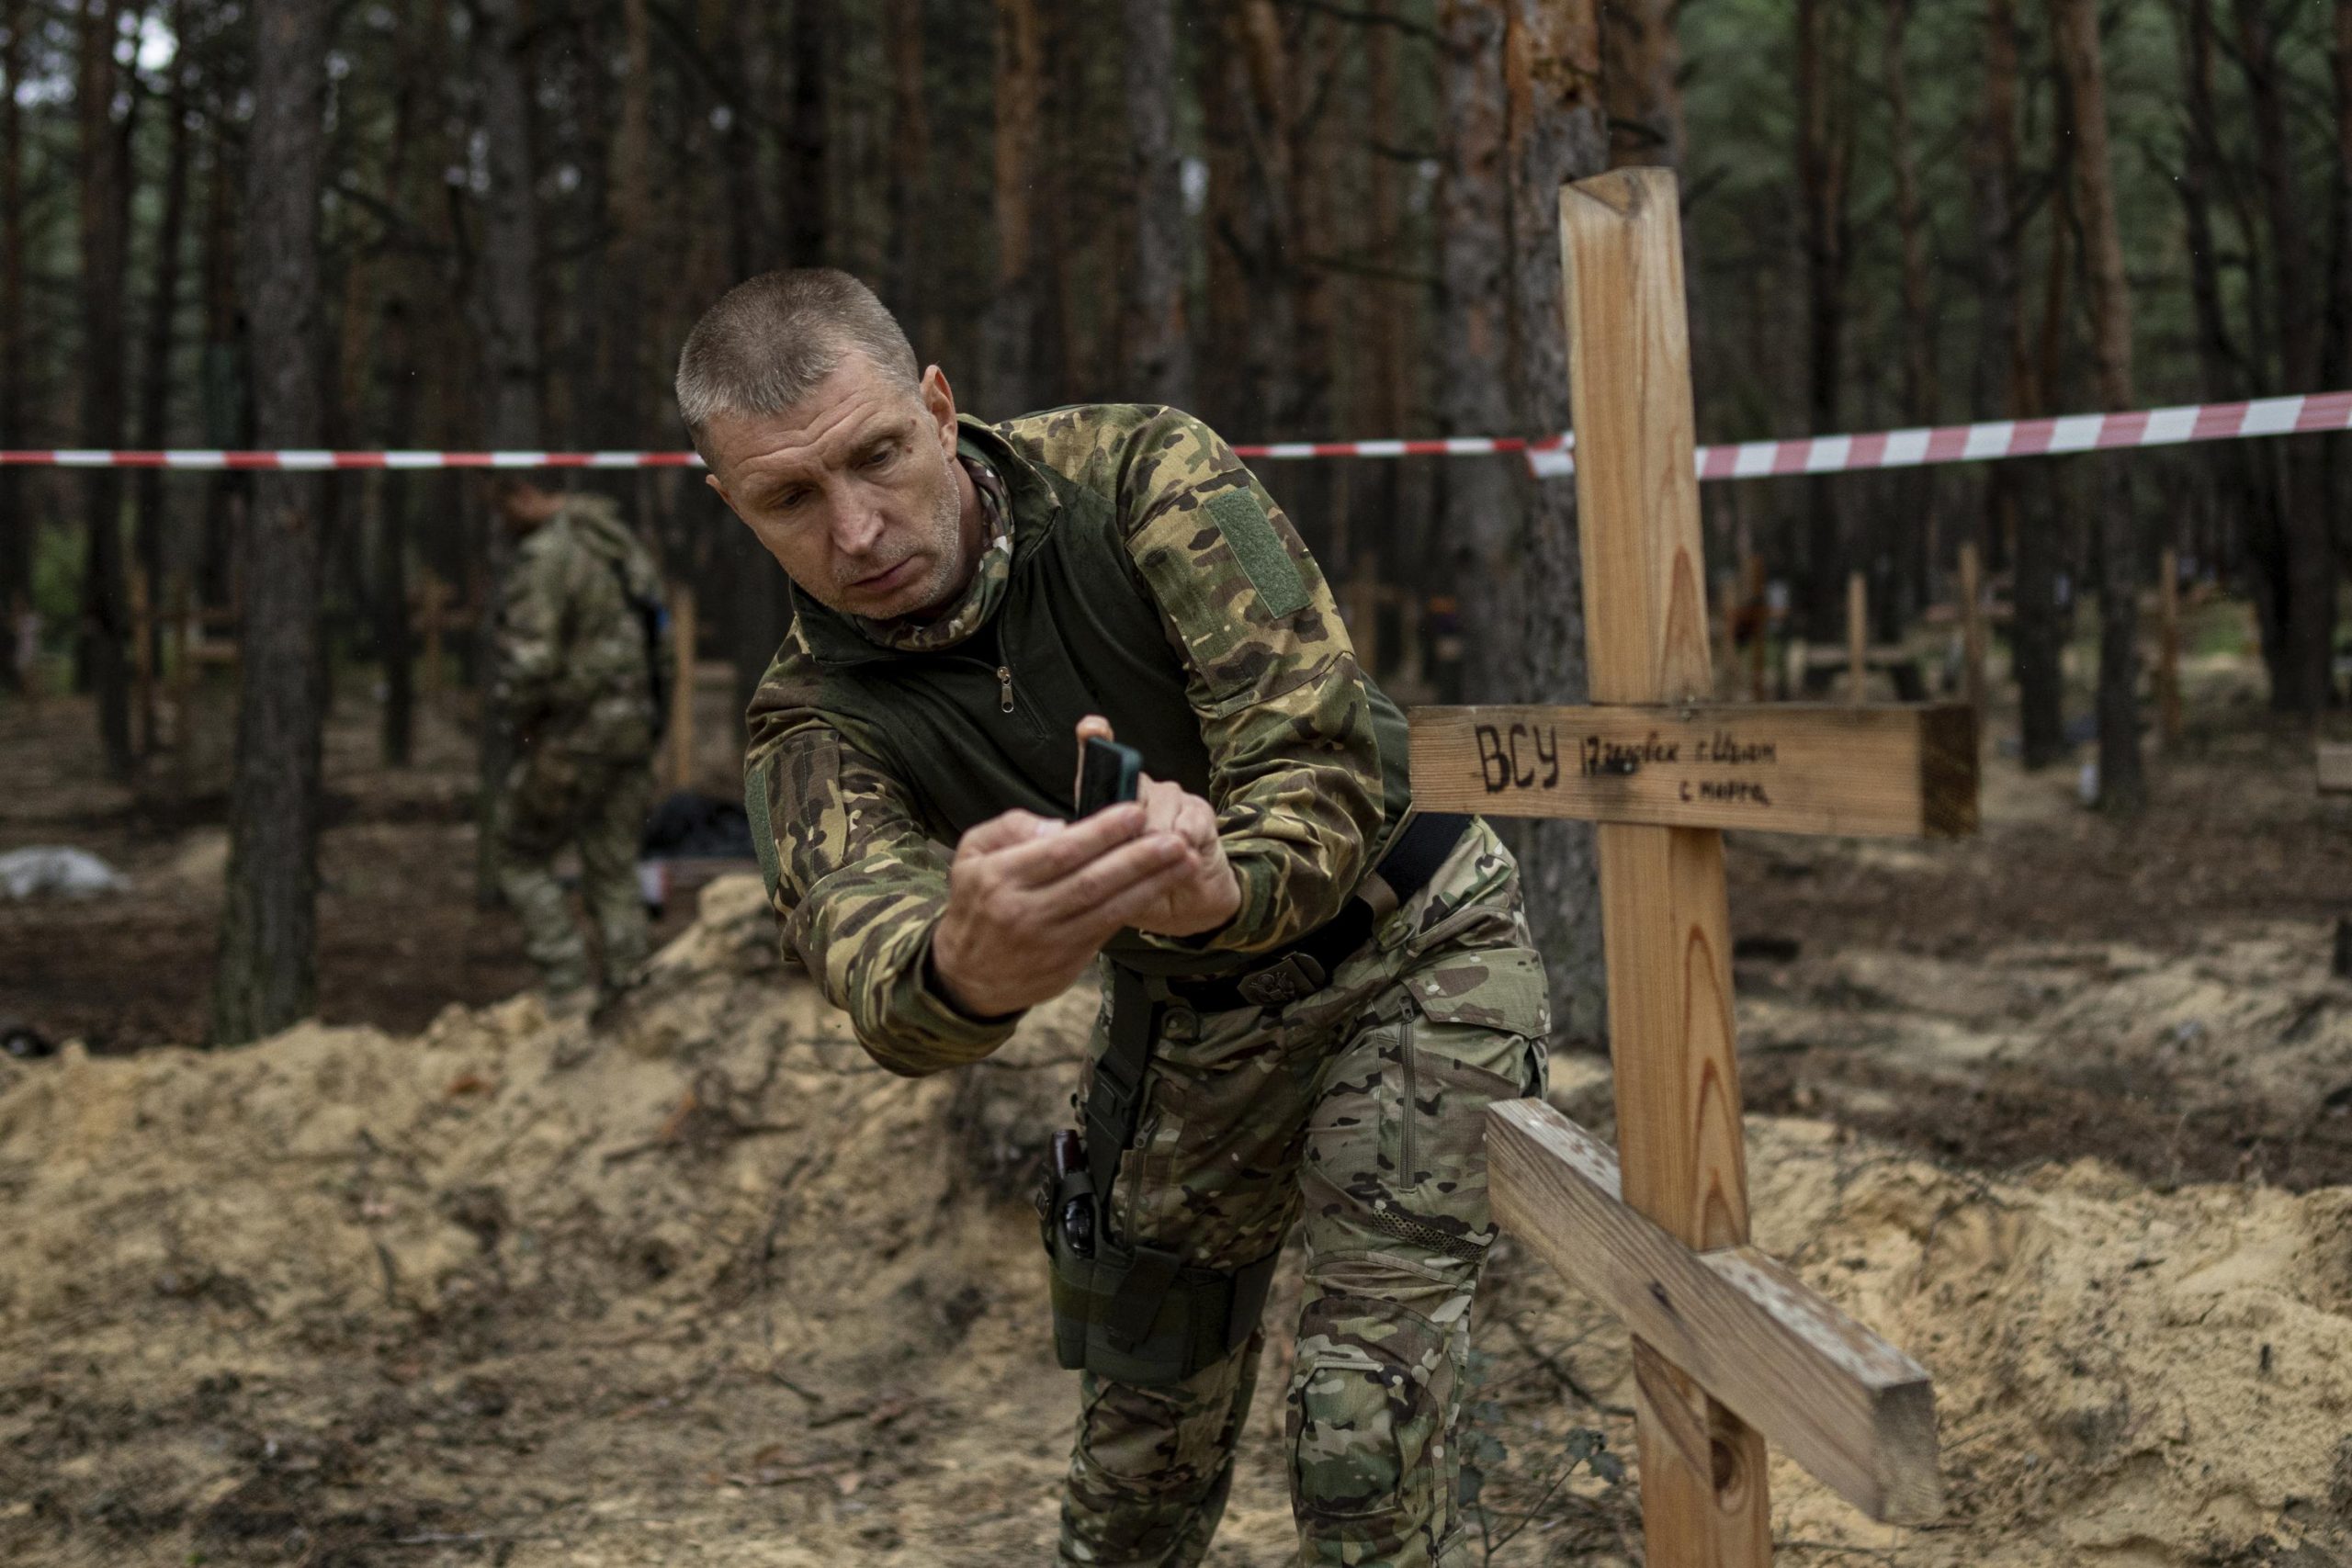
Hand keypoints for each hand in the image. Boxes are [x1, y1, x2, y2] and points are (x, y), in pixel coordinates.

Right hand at [929, 804, 1199, 1017]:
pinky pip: (1107, 929)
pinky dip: (1136, 907)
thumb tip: (1059, 825)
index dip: (1102, 832)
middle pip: (1091, 881)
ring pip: (1108, 908)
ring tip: (1184, 861)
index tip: (1135, 812)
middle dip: (1139, 858)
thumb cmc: (976, 903)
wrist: (966, 976)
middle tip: (1175, 839)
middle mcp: (1025, 911)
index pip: (1060, 852)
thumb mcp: (971, 855)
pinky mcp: (1067, 963)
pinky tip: (1161, 887)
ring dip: (1151, 884)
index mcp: (1000, 878)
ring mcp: (1048, 941)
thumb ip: (1011, 827)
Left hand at [1074, 715, 1239, 939]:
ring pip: (1159, 806)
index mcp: (1109, 803)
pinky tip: (1186, 856)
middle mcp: (1139, 791)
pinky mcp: (1198, 811)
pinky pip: (1187, 820)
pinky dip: (1184, 842)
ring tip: (1160, 861)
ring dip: (1158, 839)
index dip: (1095, 740)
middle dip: (1130, 821)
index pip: (1097, 763)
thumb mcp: (1103, 880)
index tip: (1092, 728)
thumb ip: (1087, 857)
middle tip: (1131, 849)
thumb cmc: (1138, 889)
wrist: (1187, 907)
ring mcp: (1170, 798)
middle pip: (1131, 785)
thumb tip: (1066, 840)